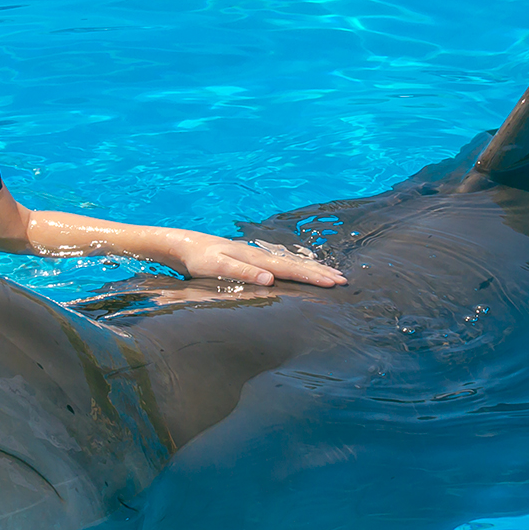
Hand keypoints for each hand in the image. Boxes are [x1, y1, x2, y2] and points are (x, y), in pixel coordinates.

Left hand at [165, 231, 346, 286]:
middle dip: (320, 273)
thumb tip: (270, 279)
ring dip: (312, 270)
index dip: (312, 277)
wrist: (186, 245)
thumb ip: (243, 274)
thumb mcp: (217, 268)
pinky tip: (304, 268)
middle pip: (296, 265)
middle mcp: (261, 256)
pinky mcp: (253, 259)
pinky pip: (283, 263)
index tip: (332, 283)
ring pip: (292, 263)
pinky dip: (298, 266)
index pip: (290, 270)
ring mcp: (258, 256)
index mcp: (256, 259)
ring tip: (332, 275)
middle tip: (343, 281)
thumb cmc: (199, 260)